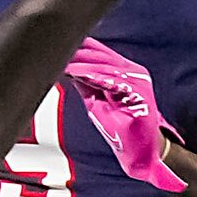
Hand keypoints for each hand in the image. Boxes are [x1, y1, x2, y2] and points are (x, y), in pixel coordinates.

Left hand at [61, 40, 185, 193]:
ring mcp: (138, 82)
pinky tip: (78, 74)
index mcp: (125, 71)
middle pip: (102, 56)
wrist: (140, 151)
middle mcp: (133, 73)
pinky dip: (93, 77)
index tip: (59, 45)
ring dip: (82, 64)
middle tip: (56, 51)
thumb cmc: (121, 129)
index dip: (80, 47)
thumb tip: (67, 68)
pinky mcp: (139, 94)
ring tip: (64, 64)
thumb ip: (86, 84)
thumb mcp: (97, 102)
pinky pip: (113, 82)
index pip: (101, 53)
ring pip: (106, 67)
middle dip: (78, 53)